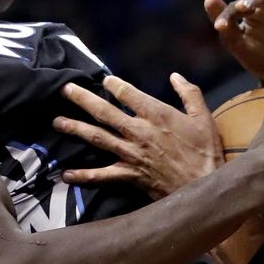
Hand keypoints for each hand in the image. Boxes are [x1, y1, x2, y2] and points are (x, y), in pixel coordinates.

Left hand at [53, 74, 223, 198]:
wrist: (204, 187)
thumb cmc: (206, 152)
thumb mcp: (203, 117)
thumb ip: (189, 93)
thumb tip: (175, 76)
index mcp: (156, 114)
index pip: (128, 93)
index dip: (114, 84)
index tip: (104, 80)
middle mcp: (139, 131)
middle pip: (105, 112)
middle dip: (83, 99)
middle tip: (66, 89)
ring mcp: (131, 154)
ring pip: (98, 138)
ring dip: (76, 129)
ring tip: (57, 122)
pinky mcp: (130, 175)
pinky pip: (102, 175)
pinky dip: (84, 176)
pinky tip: (66, 175)